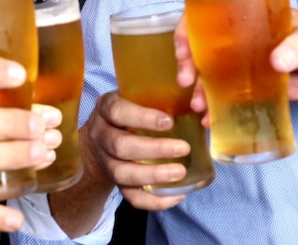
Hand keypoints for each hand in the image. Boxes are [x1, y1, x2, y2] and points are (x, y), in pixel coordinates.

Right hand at [81, 91, 188, 210]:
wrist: (102, 136)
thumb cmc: (129, 110)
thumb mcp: (135, 96)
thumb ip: (157, 97)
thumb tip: (197, 103)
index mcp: (106, 108)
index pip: (117, 111)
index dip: (142, 118)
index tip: (169, 122)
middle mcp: (100, 135)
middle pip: (120, 146)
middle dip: (154, 149)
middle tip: (183, 148)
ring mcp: (105, 161)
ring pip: (122, 173)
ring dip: (153, 175)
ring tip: (180, 173)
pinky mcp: (114, 182)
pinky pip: (129, 196)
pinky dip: (153, 201)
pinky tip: (175, 196)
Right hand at [175, 10, 297, 105]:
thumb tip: (277, 61)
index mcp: (248, 16)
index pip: (207, 15)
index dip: (188, 29)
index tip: (182, 48)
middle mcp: (240, 39)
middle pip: (200, 45)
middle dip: (187, 62)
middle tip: (187, 81)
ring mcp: (243, 63)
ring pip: (209, 73)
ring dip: (199, 88)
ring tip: (199, 105)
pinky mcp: (251, 87)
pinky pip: (226, 95)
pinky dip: (215, 106)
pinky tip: (210, 119)